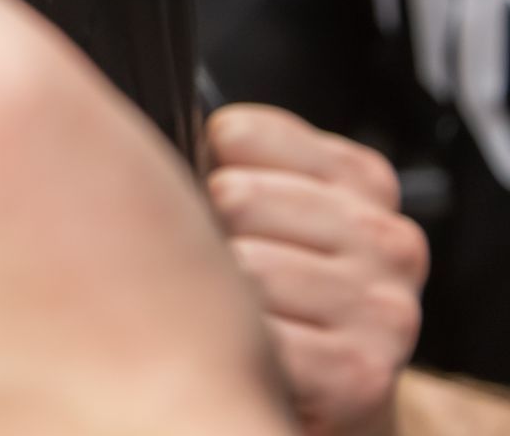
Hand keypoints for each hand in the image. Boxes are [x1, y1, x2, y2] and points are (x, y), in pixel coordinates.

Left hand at [208, 105, 428, 435]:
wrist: (330, 396)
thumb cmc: (278, 289)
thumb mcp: (271, 208)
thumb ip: (230, 162)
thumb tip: (143, 145)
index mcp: (361, 180)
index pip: (238, 134)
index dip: (206, 170)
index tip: (219, 205)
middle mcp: (386, 238)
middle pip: (236, 195)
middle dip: (210, 234)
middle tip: (224, 270)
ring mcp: (381, 306)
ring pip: (245, 267)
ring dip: (220, 295)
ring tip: (234, 312)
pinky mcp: (361, 372)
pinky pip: (258, 336)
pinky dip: (233, 348)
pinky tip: (249, 352)